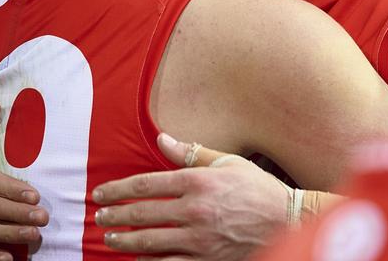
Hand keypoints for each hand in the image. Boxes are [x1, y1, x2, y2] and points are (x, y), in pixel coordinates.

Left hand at [92, 133, 290, 259]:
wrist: (288, 221)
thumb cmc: (258, 188)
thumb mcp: (227, 162)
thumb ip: (191, 152)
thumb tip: (161, 138)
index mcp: (198, 181)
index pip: (146, 184)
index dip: (118, 189)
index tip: (101, 193)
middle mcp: (195, 209)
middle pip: (142, 213)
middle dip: (115, 215)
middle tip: (99, 216)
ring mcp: (200, 238)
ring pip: (150, 241)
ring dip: (124, 240)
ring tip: (110, 237)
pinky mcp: (206, 259)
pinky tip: (138, 259)